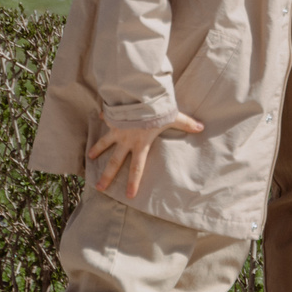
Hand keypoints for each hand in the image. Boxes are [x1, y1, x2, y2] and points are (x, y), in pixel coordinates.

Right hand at [87, 111, 205, 199]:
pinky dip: (104, 116)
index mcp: (140, 145)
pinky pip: (107, 118)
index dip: (133, 182)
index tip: (129, 195)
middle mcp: (126, 141)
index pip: (137, 169)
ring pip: (104, 143)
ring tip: (90, 158)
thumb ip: (186, 124)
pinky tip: (100, 115)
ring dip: (97, 150)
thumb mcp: (172, 117)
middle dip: (107, 176)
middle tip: (99, 187)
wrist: (138, 96)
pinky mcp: (113, 117)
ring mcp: (117, 130)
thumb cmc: (155, 110)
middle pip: (115, 162)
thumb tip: (201, 127)